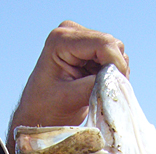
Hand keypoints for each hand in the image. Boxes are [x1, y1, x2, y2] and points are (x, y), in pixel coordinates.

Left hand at [6, 21, 128, 153]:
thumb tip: (117, 79)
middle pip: (112, 45)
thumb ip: (93, 86)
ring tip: (98, 91)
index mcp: (61, 40)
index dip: (116, 64)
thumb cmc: (45, 110)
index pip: (102, 43)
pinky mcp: (89, 52)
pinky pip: (113, 60)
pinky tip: (98, 88)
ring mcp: (81, 41)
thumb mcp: (69, 99)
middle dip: (115, 69)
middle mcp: (71, 34)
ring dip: (114, 73)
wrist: (37, 117)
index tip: (119, 86)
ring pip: (116, 52)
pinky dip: (112, 75)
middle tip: (107, 93)